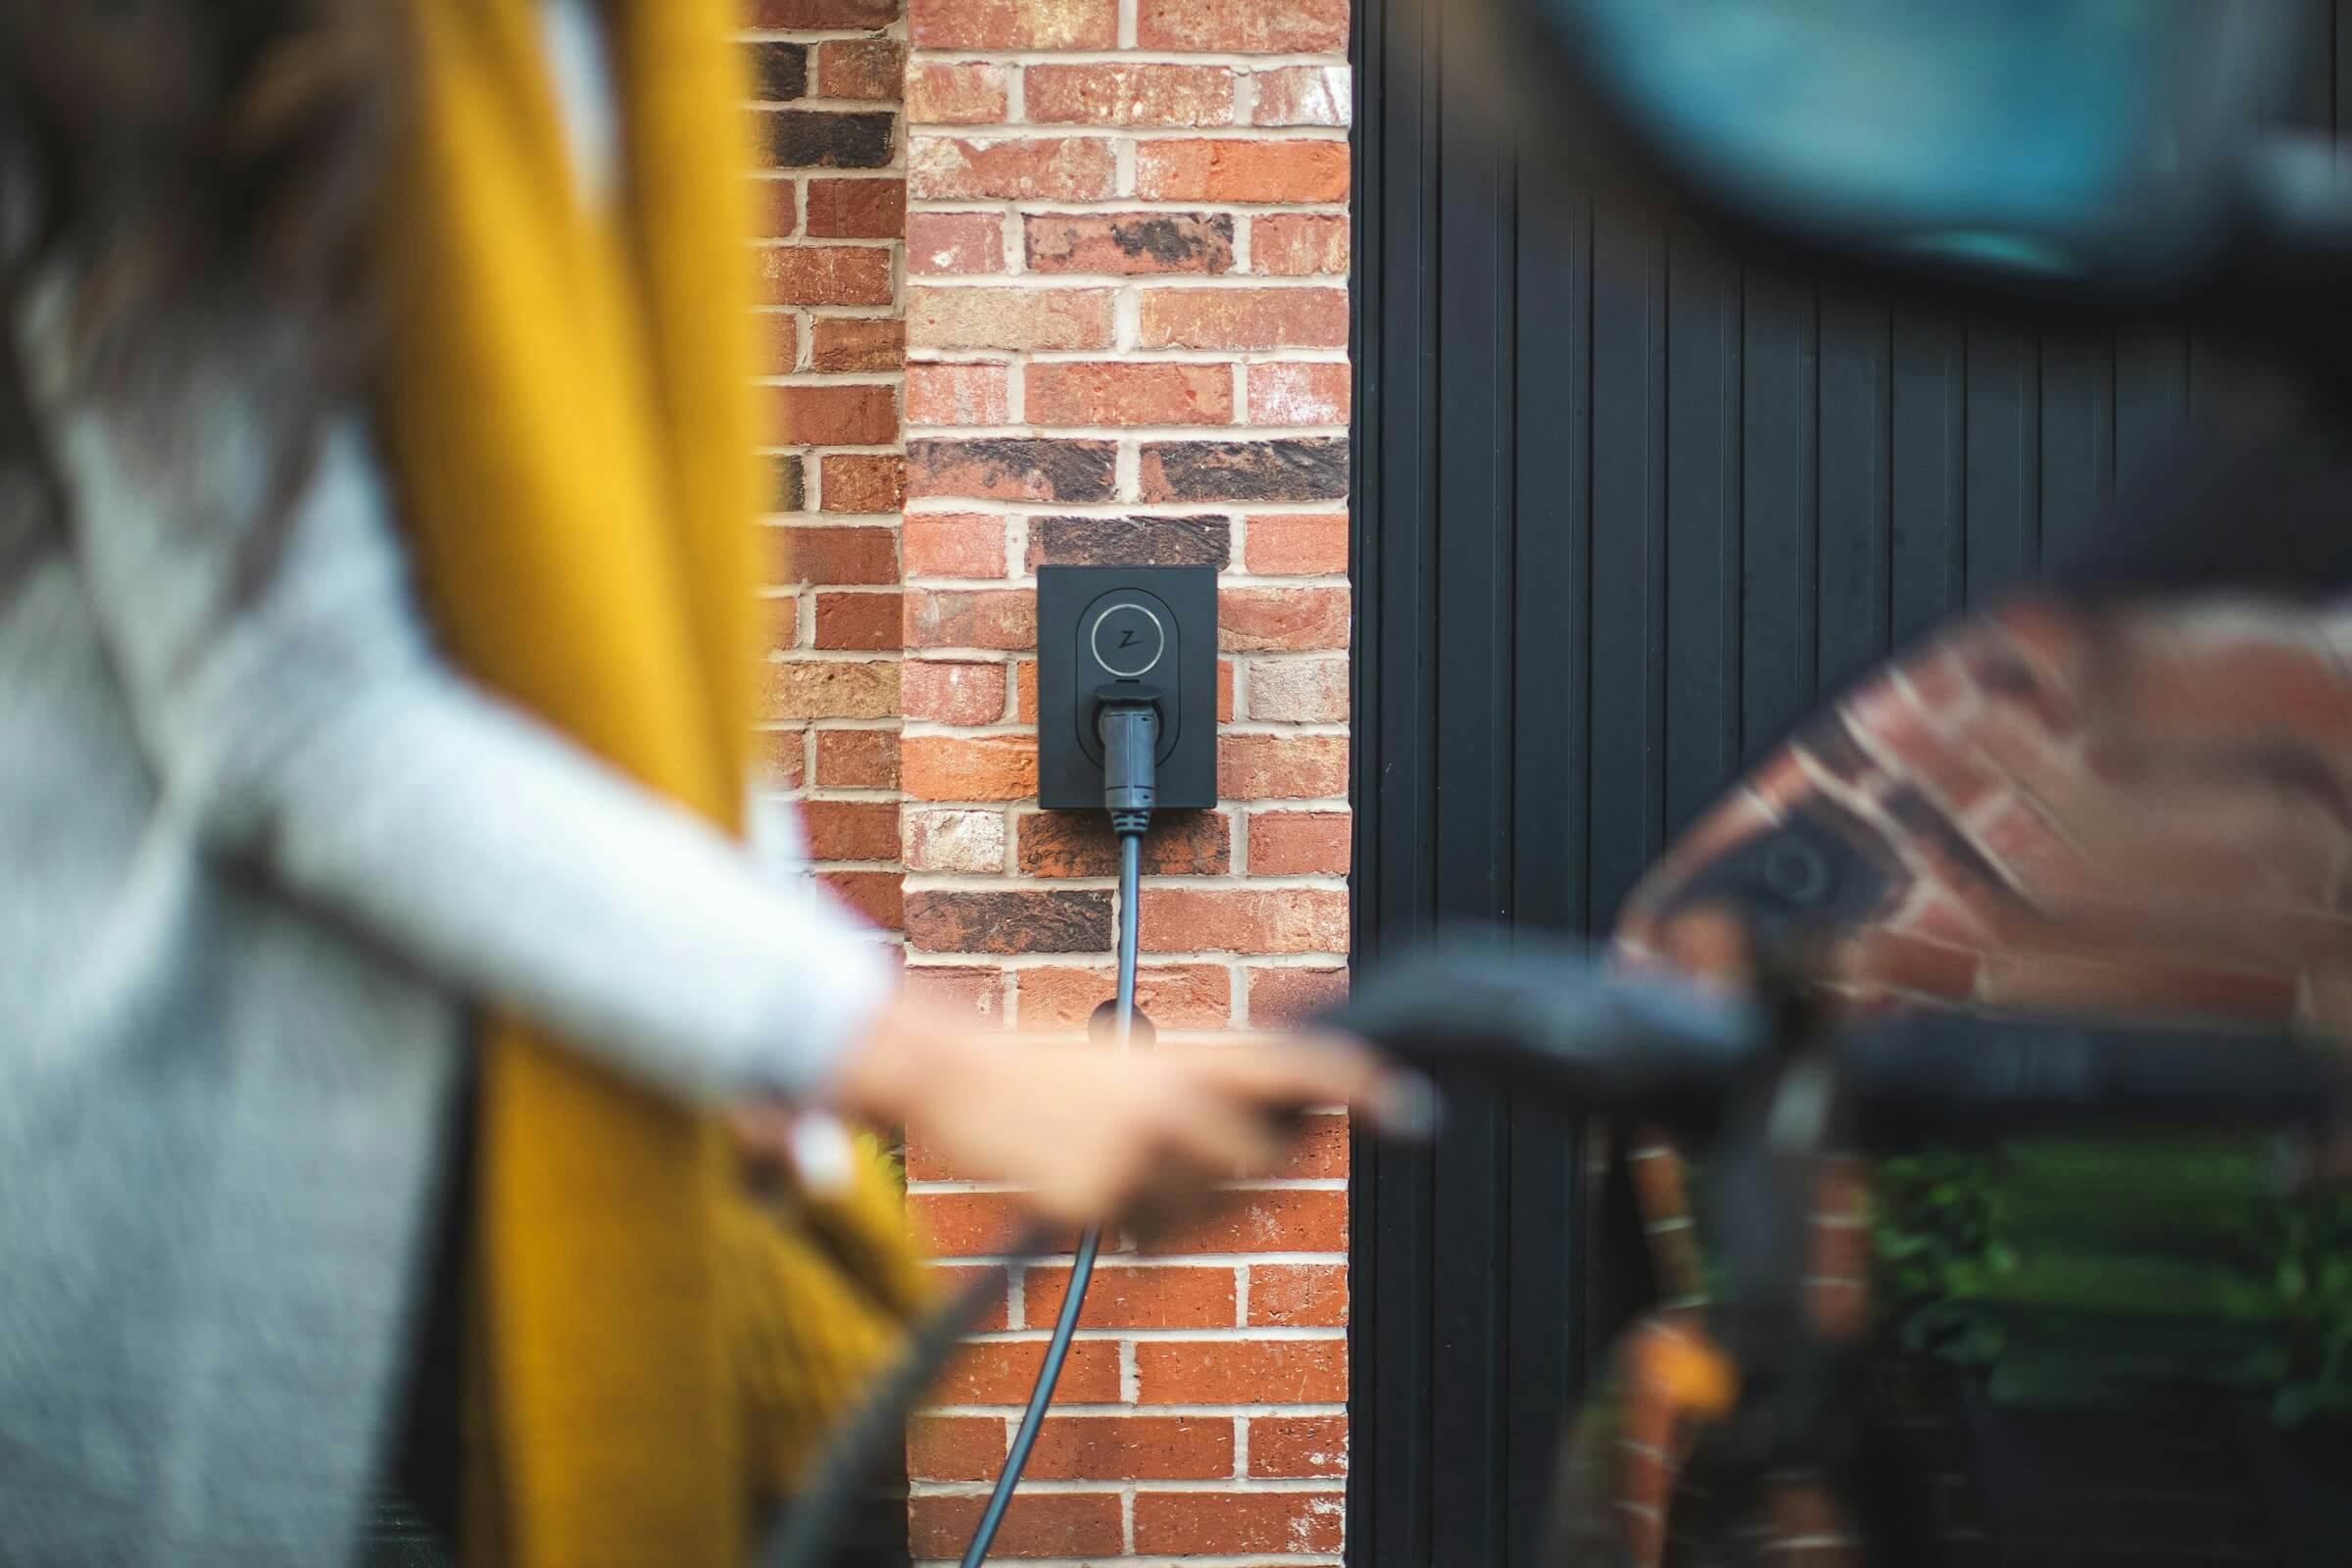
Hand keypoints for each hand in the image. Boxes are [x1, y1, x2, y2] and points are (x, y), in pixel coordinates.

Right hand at [786, 1000, 1431, 1233]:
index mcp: (1193, 1055)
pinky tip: (1087, 1183)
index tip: (1413, 1109)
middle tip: (1175, 1151)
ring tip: (1118, 1159)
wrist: (964, 1078)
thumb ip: (1214, 1090)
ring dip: (1174, 1205)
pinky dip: (1126, 1224)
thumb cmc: (1058, 1071)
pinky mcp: (1098, 1197)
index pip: (1299, 1063)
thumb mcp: (1143, 1063)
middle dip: (1236, 1177)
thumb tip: (1288, 1139)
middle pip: (1263, 1168)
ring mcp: (1139, 1150)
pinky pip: (1146, 1236)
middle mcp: (1177, 1098)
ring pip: (1203, 1212)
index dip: (1363, 1085)